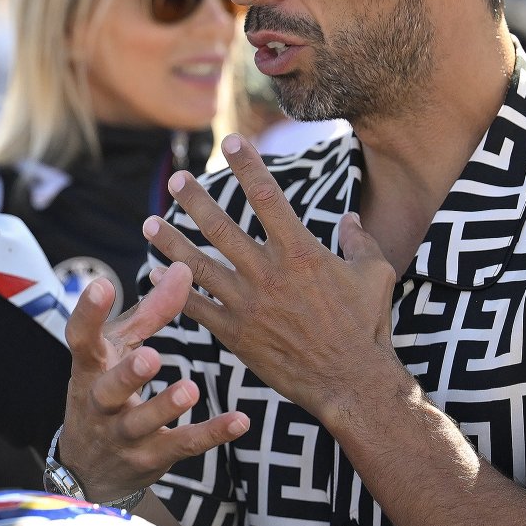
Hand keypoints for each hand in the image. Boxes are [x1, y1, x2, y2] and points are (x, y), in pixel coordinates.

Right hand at [58, 265, 248, 502]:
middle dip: (128, 374)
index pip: (81, 340)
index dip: (88, 313)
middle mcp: (99, 404)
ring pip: (142, 423)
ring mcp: (122, 435)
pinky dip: (211, 434)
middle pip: (108, 390)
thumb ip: (150, 313)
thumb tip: (183, 269)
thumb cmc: (107, 390)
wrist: (90, 469)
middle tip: (151, 356)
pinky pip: (182, 445)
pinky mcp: (150, 457)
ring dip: (165, 407)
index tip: (102, 284)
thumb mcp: (119, 351)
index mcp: (89, 369)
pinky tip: (239, 421)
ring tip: (191, 388)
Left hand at [142, 133, 398, 422]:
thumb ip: (360, 242)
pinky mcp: (234, 334)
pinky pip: (194, 307)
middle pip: (220, 227)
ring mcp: (247, 304)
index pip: (268, 196)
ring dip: (170, 242)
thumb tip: (350, 219)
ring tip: (149, 223)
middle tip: (175, 180)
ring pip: (197, 265)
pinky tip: (155, 274)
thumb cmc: (367, 327)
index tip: (231, 141)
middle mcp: (267, 273)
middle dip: (193, 200)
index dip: (247, 166)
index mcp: (301, 252)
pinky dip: (172, 290)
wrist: (351, 383)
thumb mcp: (375, 275)